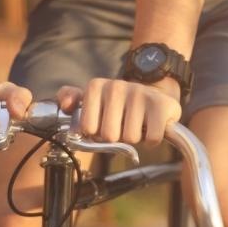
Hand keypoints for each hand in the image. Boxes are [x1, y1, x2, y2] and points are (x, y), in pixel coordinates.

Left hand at [56, 78, 181, 148]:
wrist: (154, 96)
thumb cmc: (120, 106)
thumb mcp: (93, 100)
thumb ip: (70, 99)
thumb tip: (65, 105)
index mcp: (95, 86)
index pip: (87, 128)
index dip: (97, 133)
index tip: (104, 124)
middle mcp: (116, 86)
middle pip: (109, 135)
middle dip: (117, 137)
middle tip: (123, 125)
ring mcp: (139, 94)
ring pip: (130, 138)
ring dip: (135, 138)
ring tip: (138, 124)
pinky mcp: (161, 105)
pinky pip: (151, 138)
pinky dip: (152, 140)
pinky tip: (150, 127)